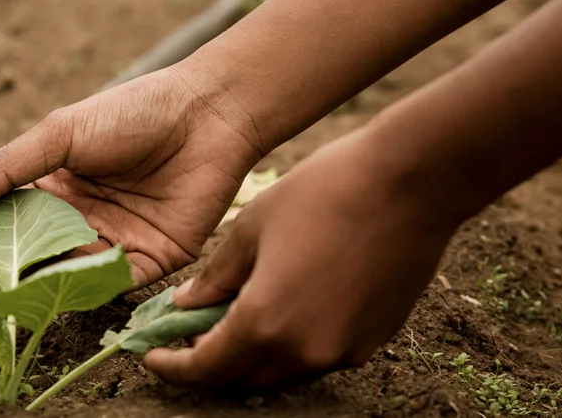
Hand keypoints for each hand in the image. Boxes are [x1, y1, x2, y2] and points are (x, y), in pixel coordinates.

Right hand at [0, 61, 263, 286]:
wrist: (206, 113)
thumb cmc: (132, 112)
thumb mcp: (60, 134)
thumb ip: (6, 169)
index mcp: (56, 189)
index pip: (11, 225)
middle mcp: (83, 220)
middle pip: (39, 257)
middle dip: (13, 274)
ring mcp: (117, 240)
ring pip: (73, 275)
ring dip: (49, 284)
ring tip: (20, 291)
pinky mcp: (154, 258)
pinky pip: (117, 283)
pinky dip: (93, 288)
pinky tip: (70, 287)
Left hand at [143, 128, 464, 387]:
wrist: (411, 182)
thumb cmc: (325, 192)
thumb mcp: (251, 228)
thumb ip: (215, 277)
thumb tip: (184, 305)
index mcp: (265, 323)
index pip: (205, 369)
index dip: (172, 367)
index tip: (151, 356)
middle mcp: (305, 351)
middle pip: (243, 378)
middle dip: (210, 363)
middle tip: (188, 335)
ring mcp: (344, 350)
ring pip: (282, 370)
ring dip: (252, 354)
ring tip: (233, 316)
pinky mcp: (373, 341)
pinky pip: (319, 355)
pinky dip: (292, 343)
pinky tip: (285, 306)